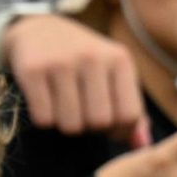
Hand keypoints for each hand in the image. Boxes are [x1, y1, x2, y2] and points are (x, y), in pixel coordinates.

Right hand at [2, 13, 147, 145]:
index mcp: (119, 59)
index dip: (118, 130)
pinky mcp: (33, 71)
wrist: (37, 30)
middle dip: (90, 128)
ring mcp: (61, 63)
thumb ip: (130, 111)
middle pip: (99, 122)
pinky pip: (43, 118)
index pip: (129, 115)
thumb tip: (143, 146)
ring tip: (64, 109)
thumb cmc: (82, 60)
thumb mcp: (113, 75)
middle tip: (82, 115)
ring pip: (70, 124)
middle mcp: (92, 58)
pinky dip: (44, 119)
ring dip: (66, 125)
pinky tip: (45, 103)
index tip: (106, 125)